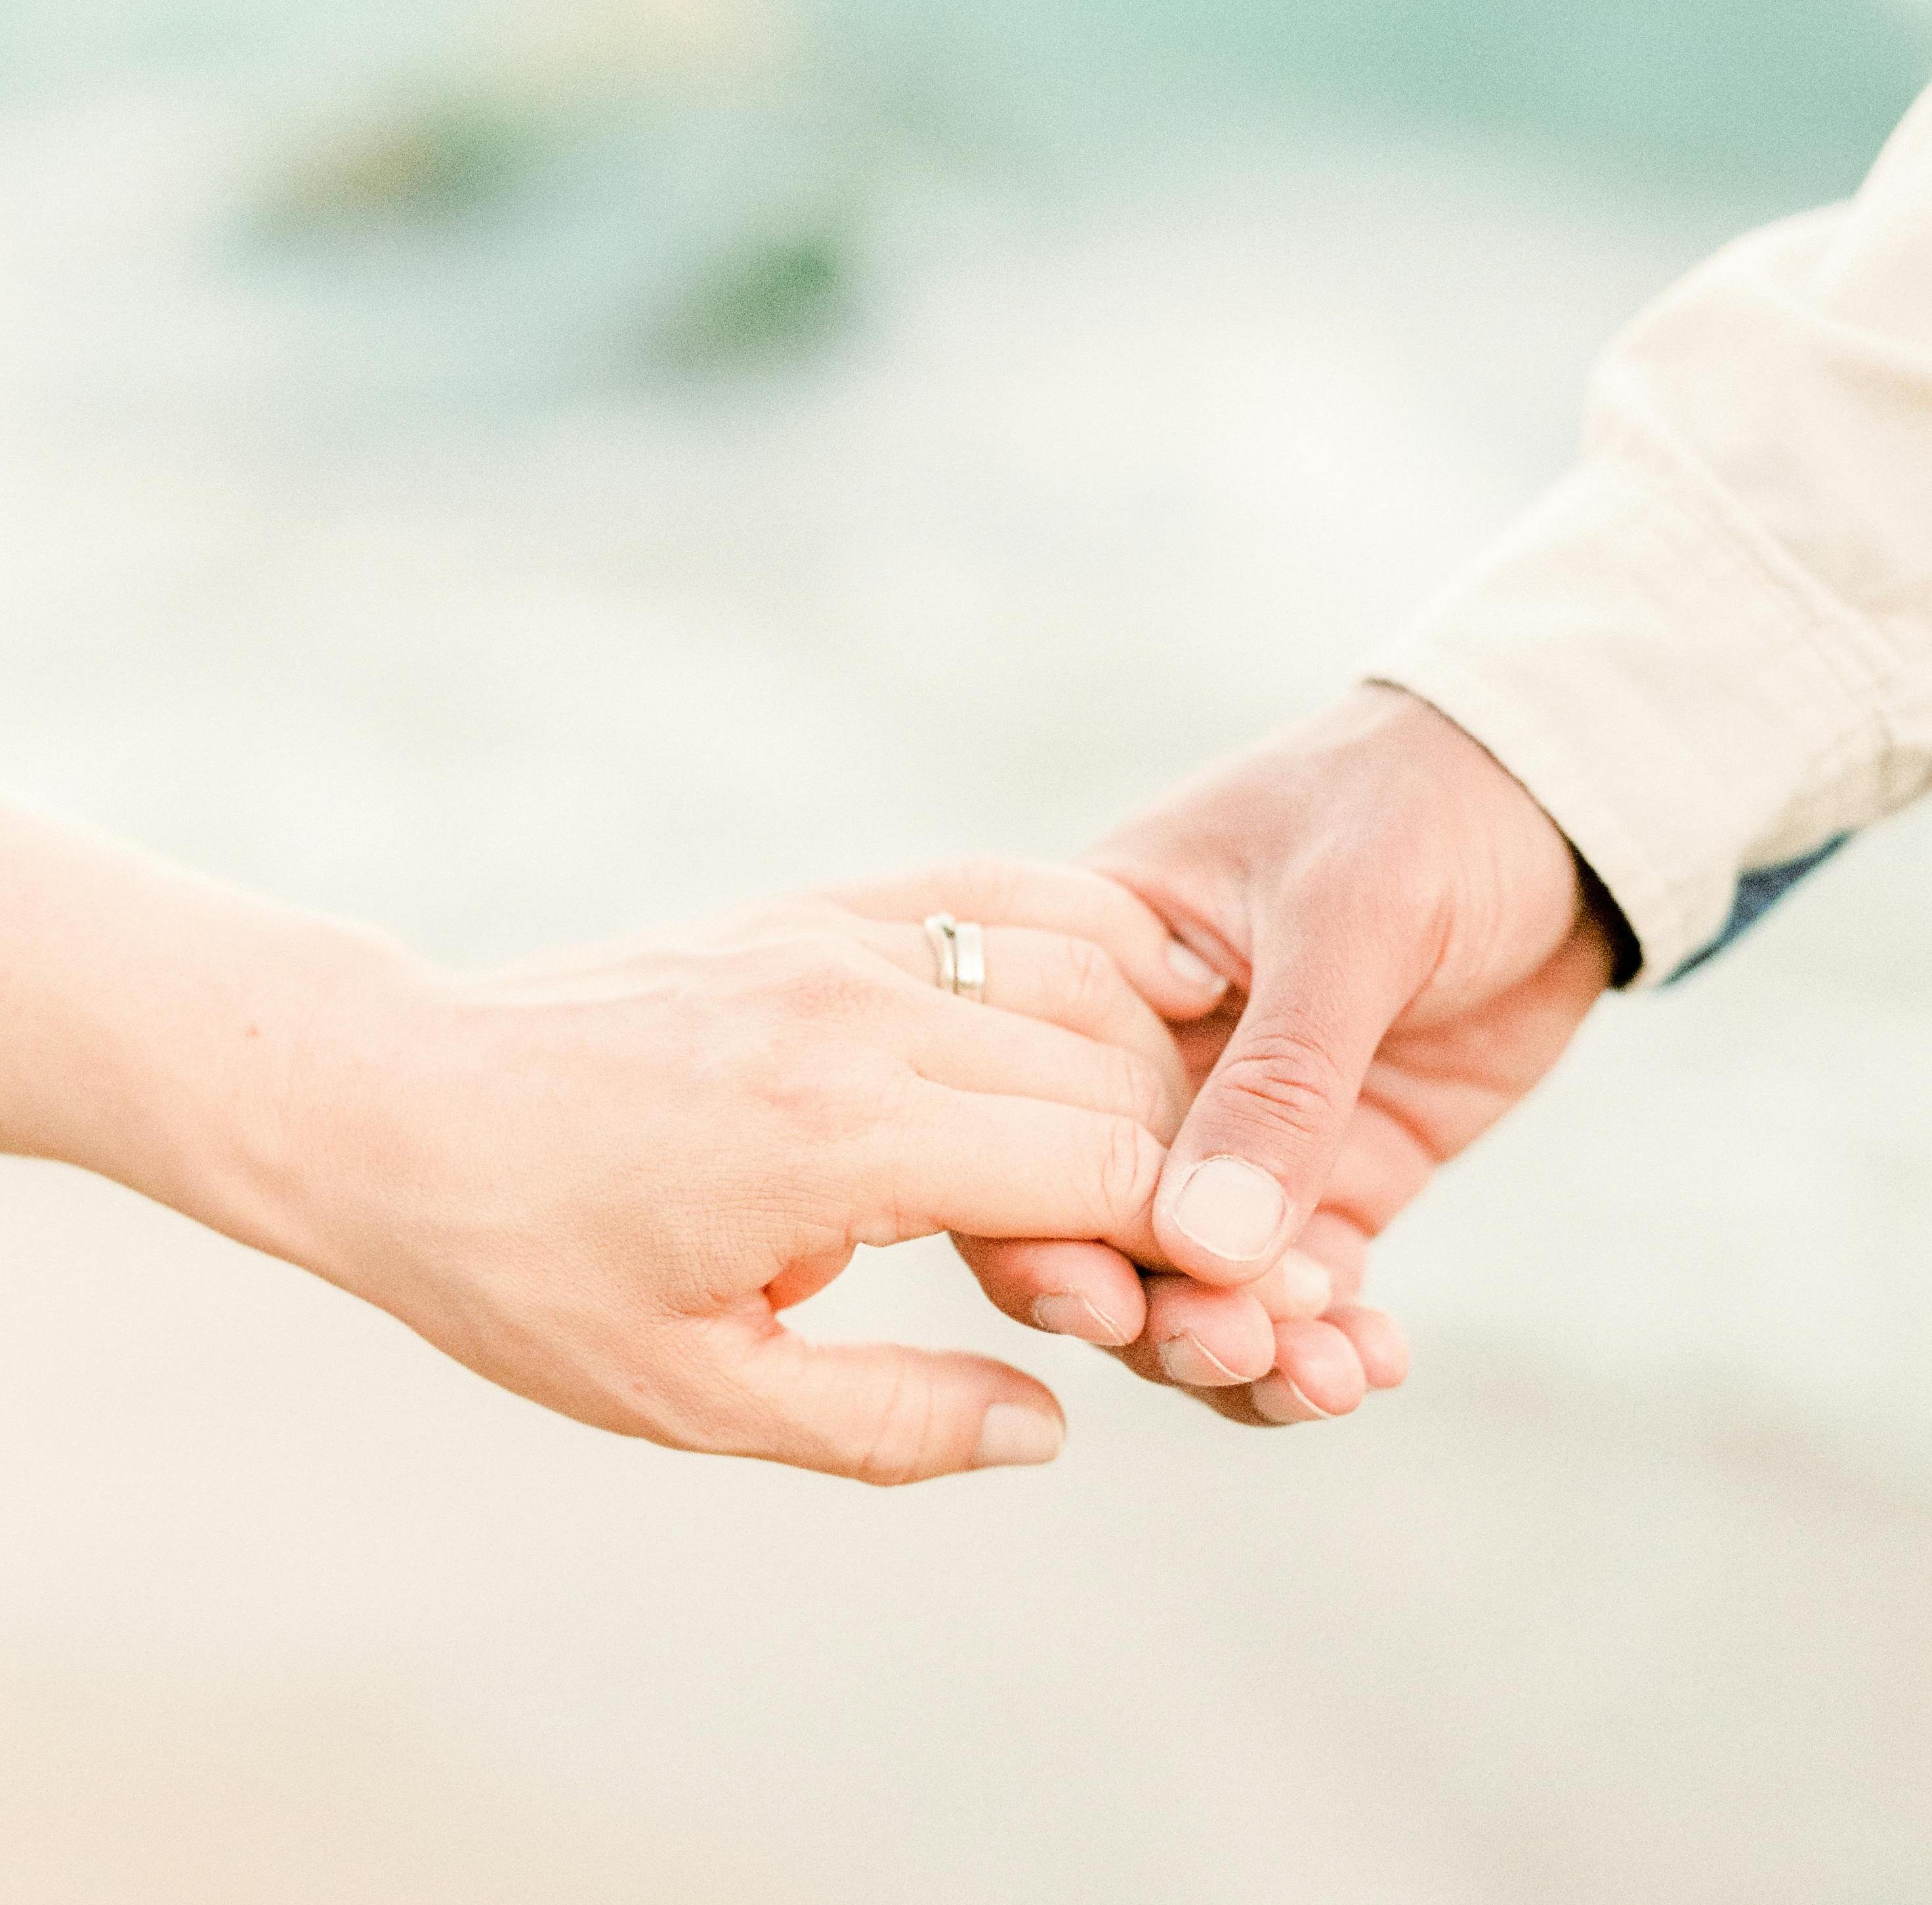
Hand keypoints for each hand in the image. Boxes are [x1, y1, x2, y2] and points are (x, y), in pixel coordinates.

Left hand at [278, 863, 1225, 1481]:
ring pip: (1081, 966)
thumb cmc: (528, 1268)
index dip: (1196, 1244)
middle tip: (1215, 1237)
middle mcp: (862, 1011)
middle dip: (1189, 1162)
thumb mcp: (697, 1392)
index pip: (1104, 1171)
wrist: (400, 1104)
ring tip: (1179, 1136)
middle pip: (1116, 1068)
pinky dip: (1092, 931)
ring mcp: (839, 937)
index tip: (1243, 1295)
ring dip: (1154, 1053)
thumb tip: (1050, 1419)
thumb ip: (890, 1419)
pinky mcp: (816, 904)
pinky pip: (999, 888)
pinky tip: (1145, 976)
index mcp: (843, 1141)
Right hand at [957, 686, 1616, 1423]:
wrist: (1566, 804)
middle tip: (1235, 1353)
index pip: (1028, 1118)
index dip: (1043, 1223)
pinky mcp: (1332, 1178)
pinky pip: (1305, 1289)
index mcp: (1095, 976)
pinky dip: (1329, 1339)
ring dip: (1247, 1348)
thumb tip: (1205, 1251)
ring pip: (1201, 1281)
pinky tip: (1374, 1365)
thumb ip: (1281, 1080)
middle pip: (1102, 1227)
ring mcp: (1240, 1135)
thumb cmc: (1424, 807)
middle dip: (1159, 1310)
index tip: (1107, 1302)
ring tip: (1328, 1380)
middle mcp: (1143, 1070)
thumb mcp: (1348, 915)